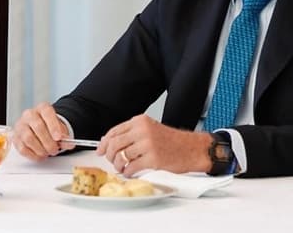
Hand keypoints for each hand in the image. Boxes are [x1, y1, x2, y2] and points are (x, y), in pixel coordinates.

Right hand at [12, 102, 70, 160]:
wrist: (41, 128)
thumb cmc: (50, 128)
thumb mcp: (60, 129)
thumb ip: (65, 136)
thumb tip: (69, 143)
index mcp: (42, 108)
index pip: (47, 112)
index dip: (53, 126)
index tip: (58, 137)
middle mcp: (29, 114)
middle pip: (38, 126)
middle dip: (48, 141)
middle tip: (54, 150)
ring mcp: (20, 125)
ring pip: (28, 138)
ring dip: (40, 149)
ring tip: (47, 153)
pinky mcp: (15, 137)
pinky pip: (22, 148)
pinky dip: (32, 154)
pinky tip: (39, 155)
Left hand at [97, 114, 213, 176]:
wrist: (192, 148)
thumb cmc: (173, 141)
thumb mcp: (150, 129)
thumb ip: (131, 133)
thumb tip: (109, 141)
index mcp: (140, 121)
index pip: (114, 131)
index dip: (104, 143)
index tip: (100, 150)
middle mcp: (143, 131)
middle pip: (114, 144)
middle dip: (108, 155)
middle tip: (111, 161)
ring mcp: (148, 144)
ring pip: (121, 156)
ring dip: (118, 165)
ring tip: (122, 168)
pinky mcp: (153, 159)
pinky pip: (131, 167)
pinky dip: (127, 172)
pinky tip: (130, 172)